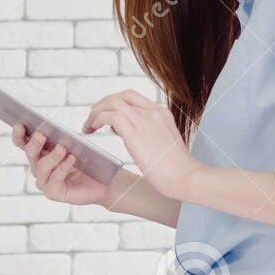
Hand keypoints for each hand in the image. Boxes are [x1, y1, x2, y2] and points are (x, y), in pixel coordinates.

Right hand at [13, 122, 113, 207]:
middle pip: (30, 153)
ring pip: (41, 167)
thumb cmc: (90, 161)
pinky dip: (62, 169)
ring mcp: (44, 181)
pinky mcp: (53, 193)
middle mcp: (39, 166)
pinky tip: (71, 159)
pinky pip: (53, 181)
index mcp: (40, 152)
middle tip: (41, 134)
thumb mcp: (76, 143)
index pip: (23, 142)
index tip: (20, 123)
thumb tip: (54, 126)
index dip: (19, 134)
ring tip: (62, 148)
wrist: (105, 182)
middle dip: (34, 143)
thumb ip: (63, 136)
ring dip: (51, 157)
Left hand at [83, 90, 200, 200]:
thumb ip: (149, 133)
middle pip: (120, 96)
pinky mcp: (136, 133)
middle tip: (91, 119)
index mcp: (162, 113)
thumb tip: (128, 133)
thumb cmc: (176, 169)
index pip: (132, 97)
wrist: (186, 178)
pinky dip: (96, 120)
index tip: (105, 116)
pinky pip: (109, 117)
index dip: (114, 103)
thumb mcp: (163, 143)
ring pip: (112, 103)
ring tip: (87, 126)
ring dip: (95, 112)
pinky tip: (90, 130)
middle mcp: (153, 112)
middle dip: (102, 105)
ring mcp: (145, 120)